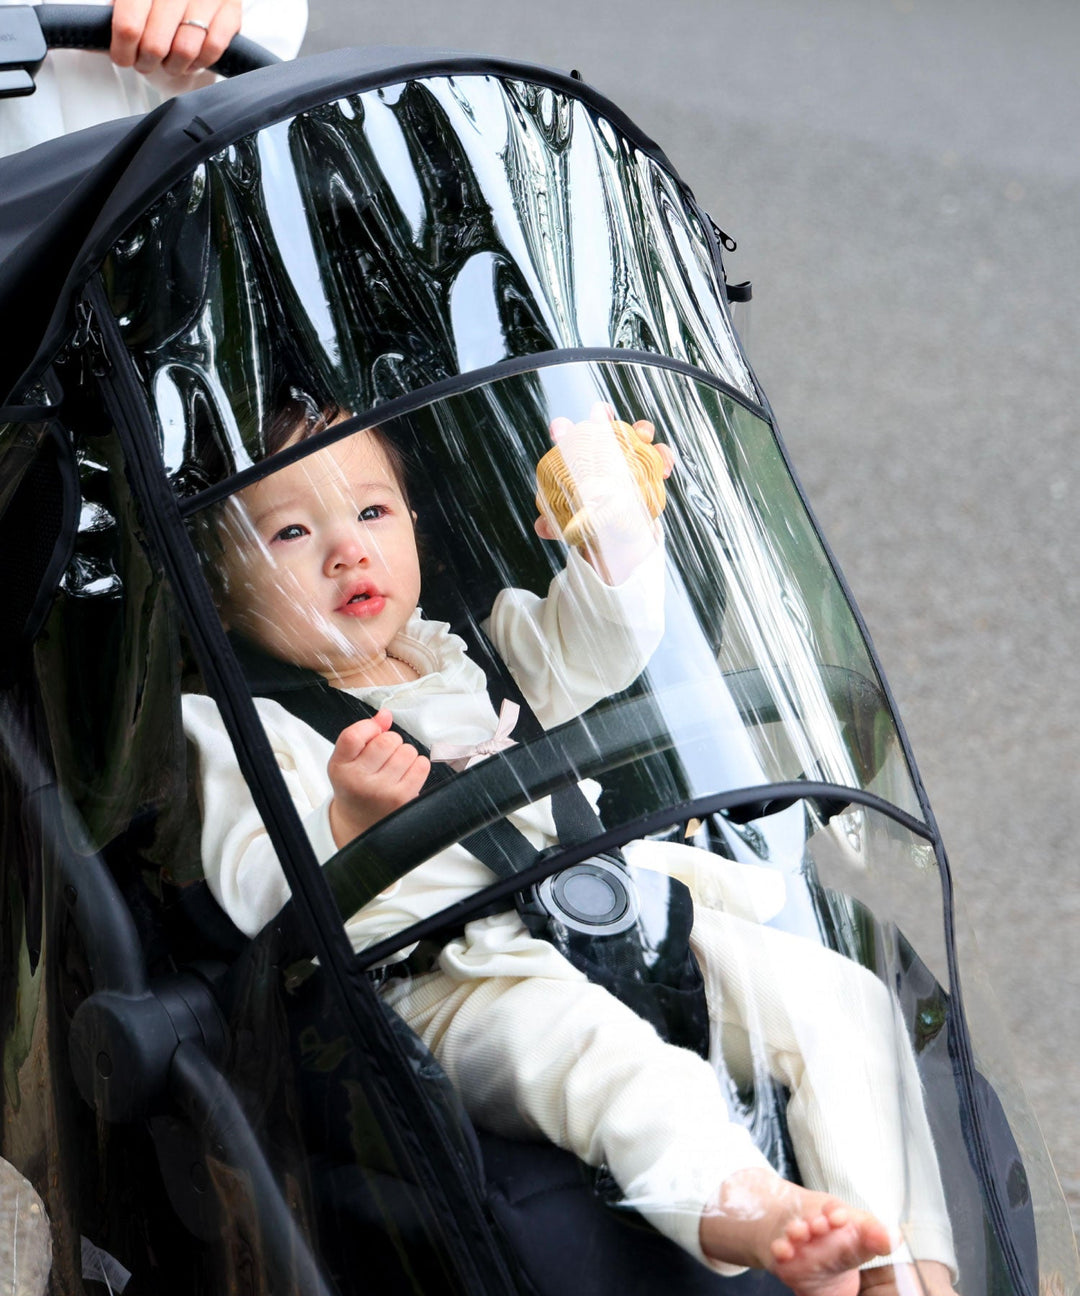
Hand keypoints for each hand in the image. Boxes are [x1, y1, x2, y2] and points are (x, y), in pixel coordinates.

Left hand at [109, 0, 241, 76]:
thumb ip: (115, 11)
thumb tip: (91, 38)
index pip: (129, 24)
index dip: (123, 50)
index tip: (123, 57)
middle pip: (156, 44)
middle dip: (147, 61)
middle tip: (146, 61)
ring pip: (185, 50)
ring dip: (173, 65)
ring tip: (169, 60)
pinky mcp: (231, 9)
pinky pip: (213, 49)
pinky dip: (200, 61)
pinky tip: (191, 57)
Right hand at [327, 709, 430, 846]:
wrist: (360, 823)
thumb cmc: (355, 785)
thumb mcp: (348, 759)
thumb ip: (363, 733)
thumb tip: (386, 714)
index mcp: (340, 767)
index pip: (354, 735)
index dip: (369, 728)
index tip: (372, 734)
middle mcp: (358, 781)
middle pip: (387, 740)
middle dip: (390, 742)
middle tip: (384, 756)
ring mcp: (381, 792)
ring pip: (407, 750)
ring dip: (404, 754)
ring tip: (393, 767)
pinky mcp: (402, 799)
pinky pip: (421, 765)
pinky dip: (417, 765)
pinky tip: (405, 775)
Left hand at [535, 402, 674, 582]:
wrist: (615, 528)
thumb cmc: (586, 515)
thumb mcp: (568, 520)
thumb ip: (553, 523)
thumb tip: (542, 528)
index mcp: (578, 457)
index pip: (565, 435)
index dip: (562, 429)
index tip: (560, 430)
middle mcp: (603, 448)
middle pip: (603, 422)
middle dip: (604, 416)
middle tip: (605, 418)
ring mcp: (627, 454)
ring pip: (636, 431)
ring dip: (641, 430)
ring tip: (644, 439)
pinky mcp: (649, 466)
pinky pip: (660, 456)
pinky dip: (664, 459)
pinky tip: (664, 471)